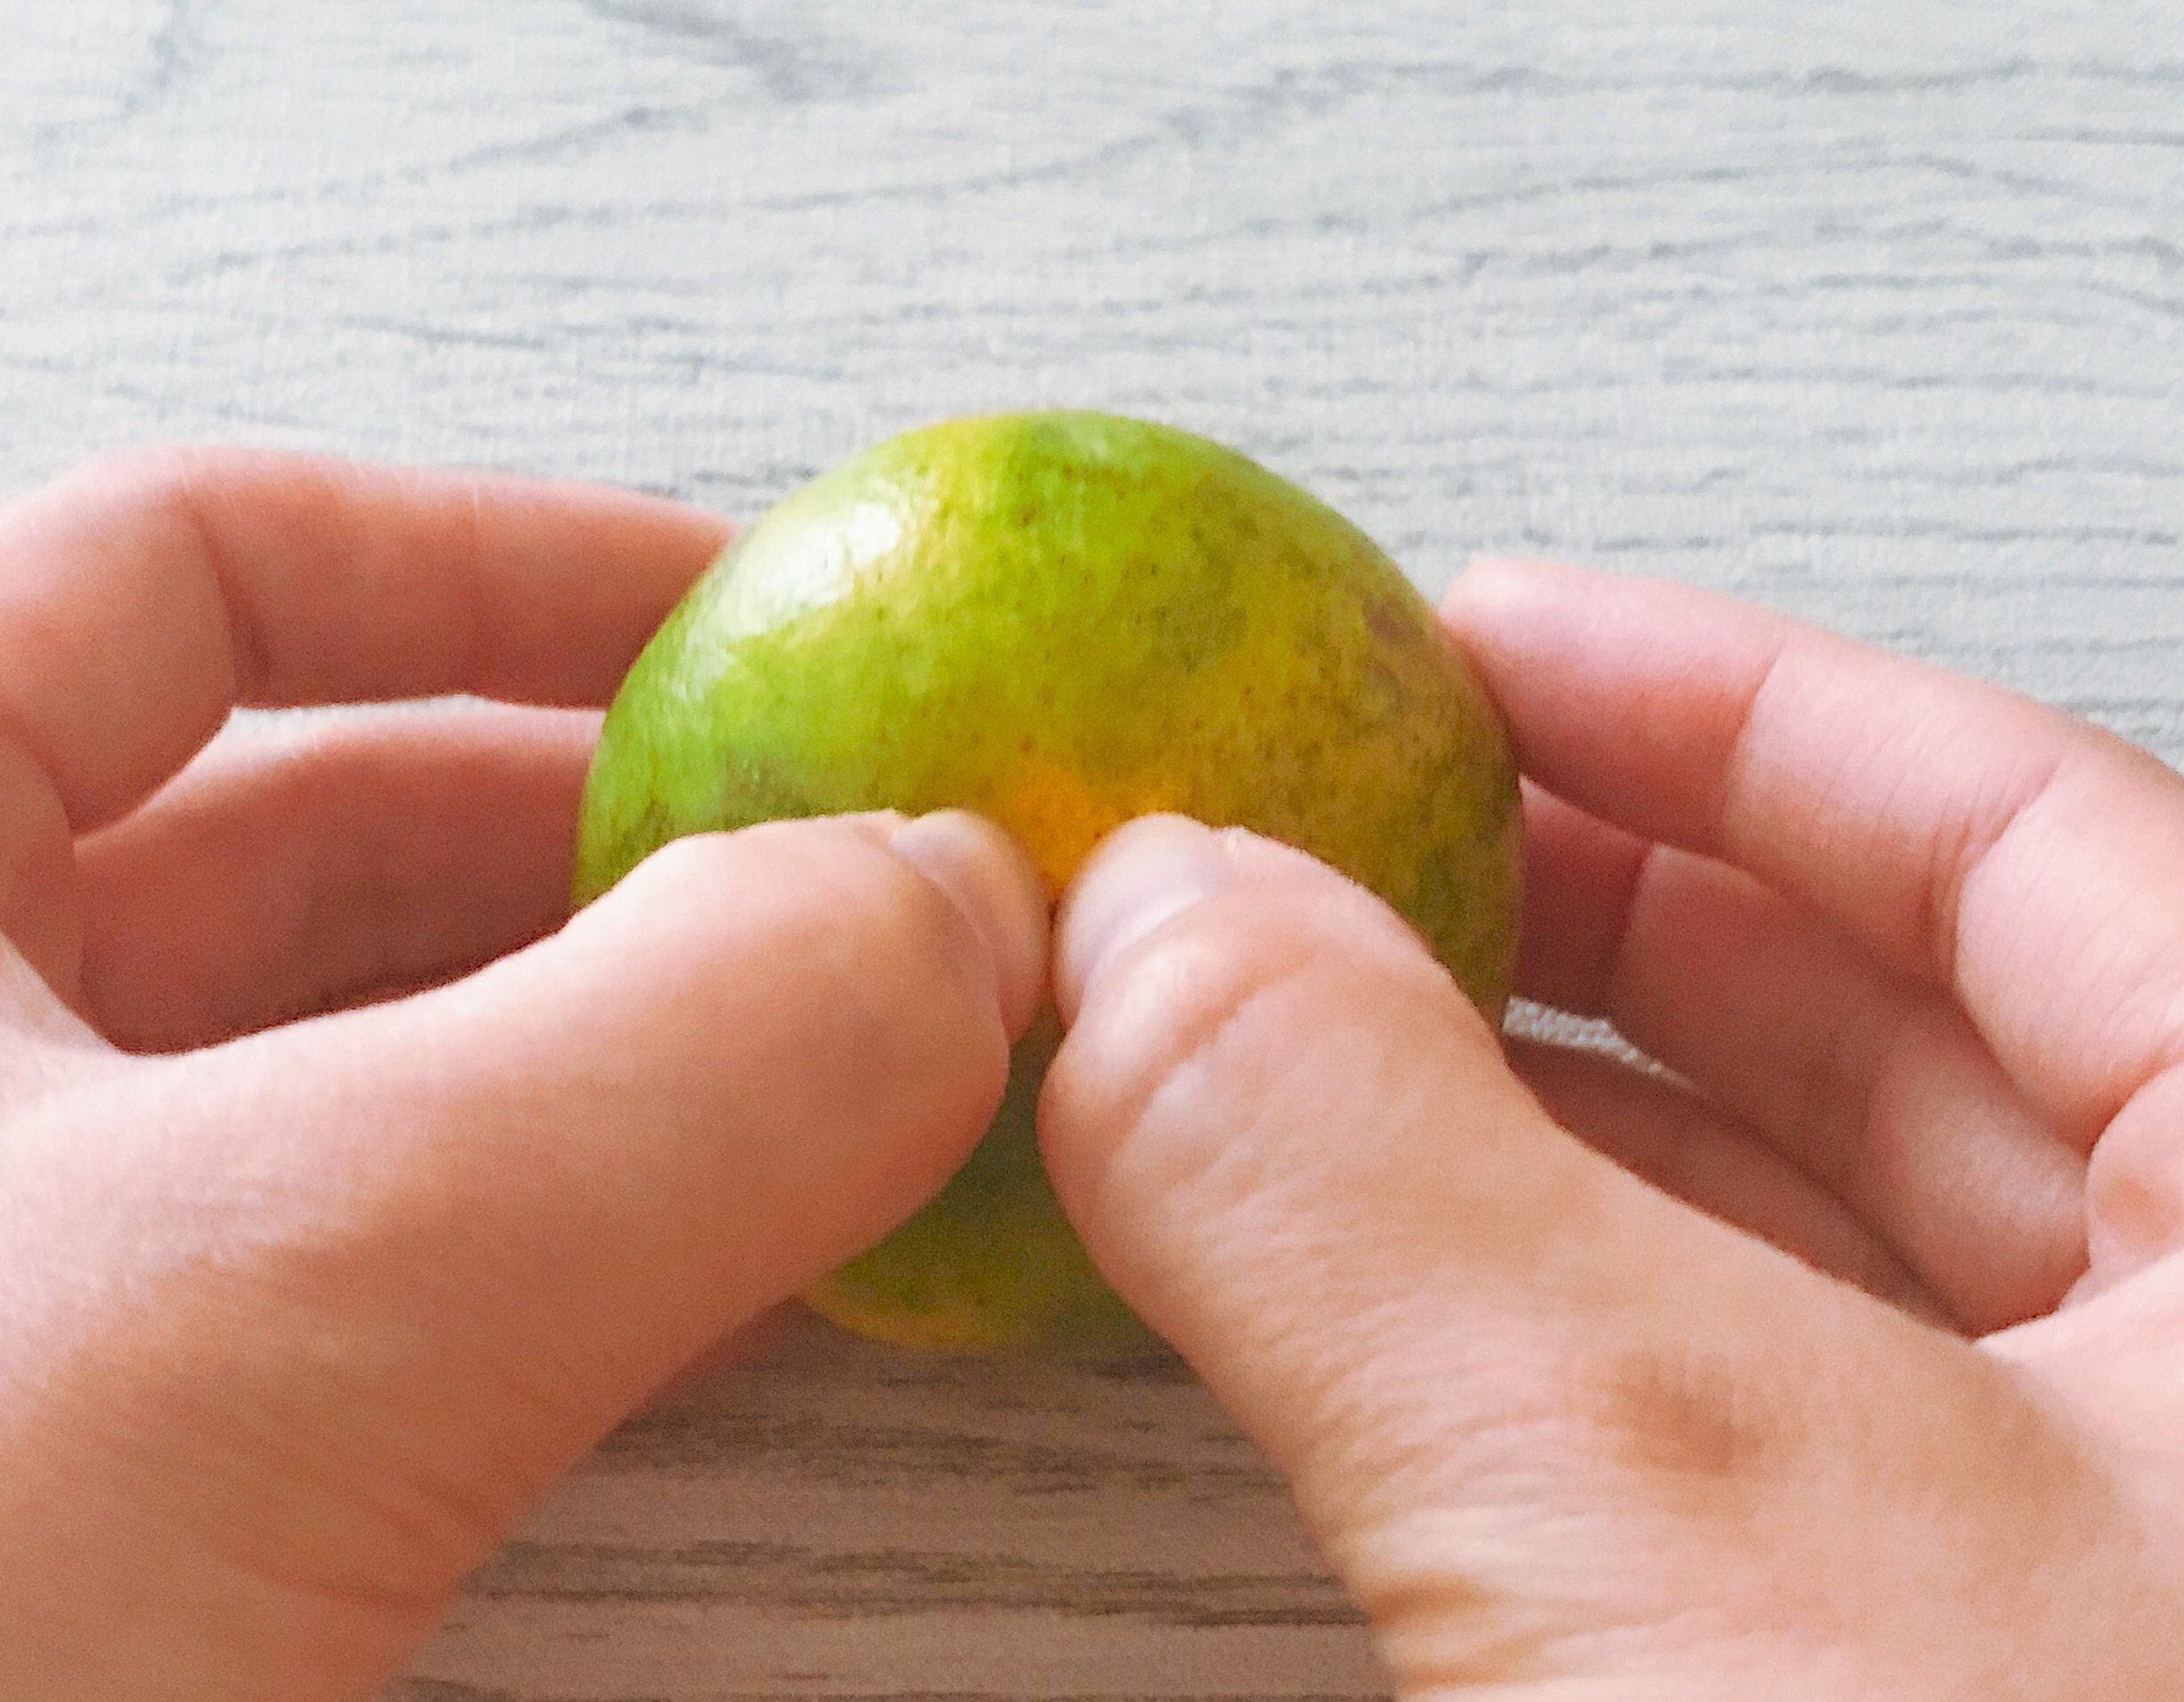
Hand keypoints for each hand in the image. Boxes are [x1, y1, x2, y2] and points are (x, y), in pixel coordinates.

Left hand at [0, 451, 1046, 1699]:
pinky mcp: (124, 1506)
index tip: (771, 618)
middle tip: (897, 898)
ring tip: (886, 1096)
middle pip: (334, 836)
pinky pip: (419, 1313)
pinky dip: (615, 1276)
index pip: (192, 571)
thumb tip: (973, 911)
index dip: (505, 561)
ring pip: (401, 1095)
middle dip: (641, 844)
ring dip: (660, 1077)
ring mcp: (15, 1300)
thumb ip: (668, 1065)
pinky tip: (772, 1305)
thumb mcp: (246, 1311)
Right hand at [1041, 558, 2183, 1697]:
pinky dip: (1547, 1357)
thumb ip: (1380, 1186)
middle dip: (1604, 914)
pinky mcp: (1949, 1701)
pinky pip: (1749, 1456)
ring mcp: (2124, 1580)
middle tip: (1358, 842)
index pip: (2019, 830)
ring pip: (1818, 1259)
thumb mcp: (1690, 1502)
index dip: (1719, 702)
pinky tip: (1385, 1320)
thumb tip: (1148, 926)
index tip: (1473, 642)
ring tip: (1312, 1057)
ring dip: (1544, 1141)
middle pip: (1912, 1031)